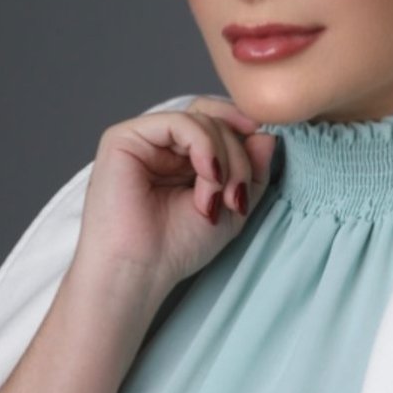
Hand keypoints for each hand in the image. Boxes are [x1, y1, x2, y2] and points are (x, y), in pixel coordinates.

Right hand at [72, 96, 276, 293]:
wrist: (137, 272)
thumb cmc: (176, 247)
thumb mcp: (231, 206)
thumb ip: (251, 170)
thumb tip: (268, 134)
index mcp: (182, 155)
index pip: (219, 122)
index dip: (245, 131)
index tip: (263, 148)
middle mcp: (162, 142)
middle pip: (215, 119)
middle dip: (238, 156)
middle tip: (236, 196)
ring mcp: (143, 137)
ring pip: (202, 119)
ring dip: (224, 159)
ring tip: (215, 198)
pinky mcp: (124, 137)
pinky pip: (179, 122)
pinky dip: (204, 146)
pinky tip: (207, 177)